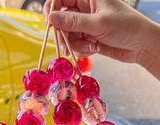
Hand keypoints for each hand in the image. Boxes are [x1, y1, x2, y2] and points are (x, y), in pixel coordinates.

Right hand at [44, 0, 159, 78]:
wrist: (141, 45)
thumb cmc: (125, 27)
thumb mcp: (98, 23)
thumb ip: (73, 21)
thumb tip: (51, 18)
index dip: (53, 9)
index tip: (50, 23)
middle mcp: (85, 9)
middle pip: (62, 19)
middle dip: (64, 33)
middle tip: (66, 44)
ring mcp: (86, 24)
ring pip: (68, 34)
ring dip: (76, 44)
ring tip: (92, 46)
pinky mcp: (89, 38)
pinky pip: (76, 44)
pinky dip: (83, 49)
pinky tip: (95, 48)